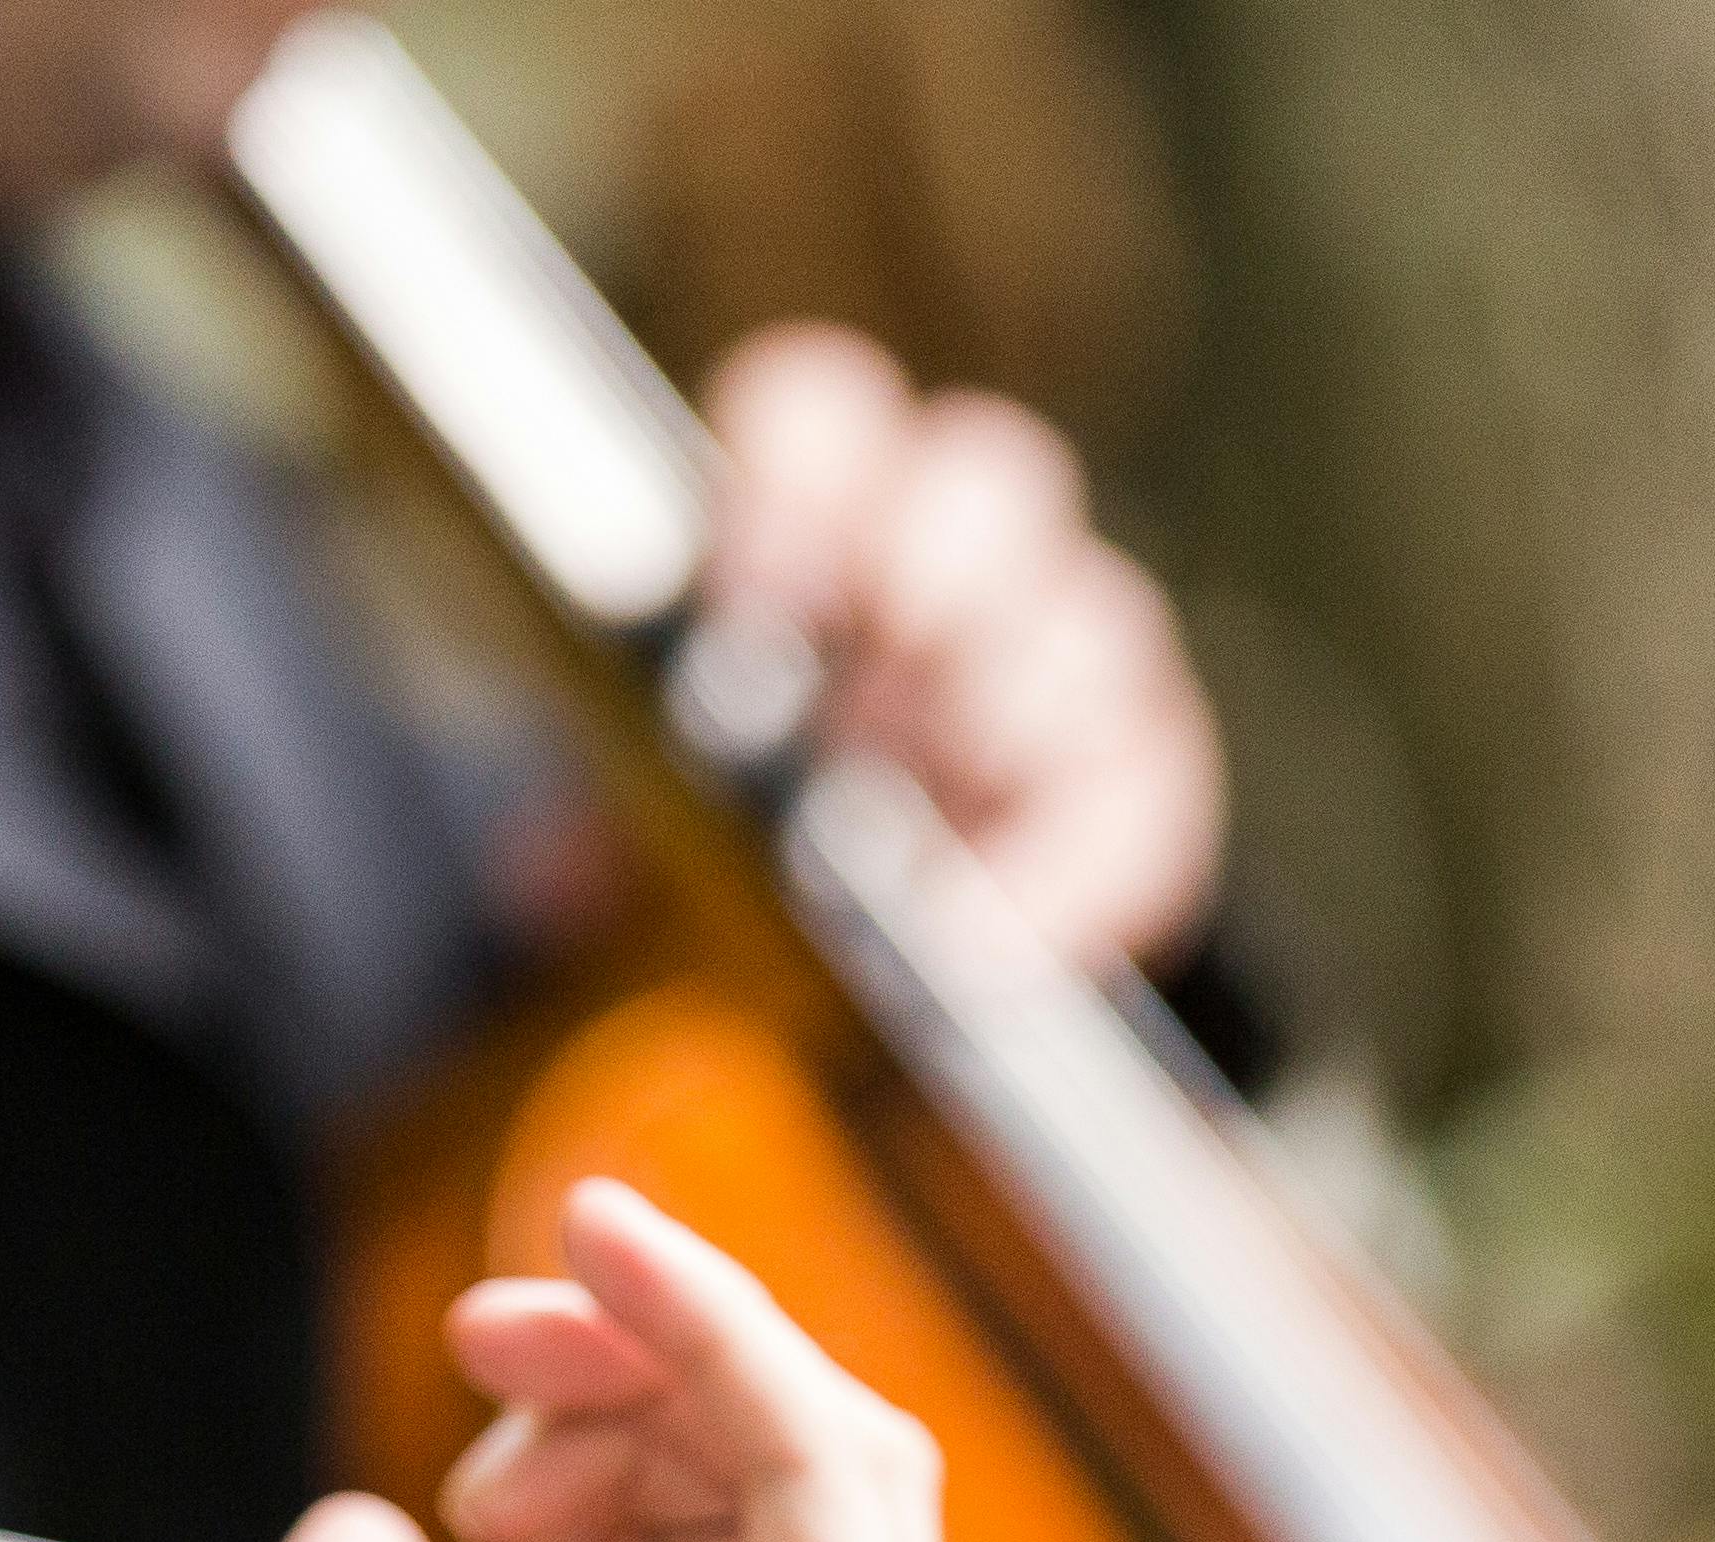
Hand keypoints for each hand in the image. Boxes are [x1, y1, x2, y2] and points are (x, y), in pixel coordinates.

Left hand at [93, 1182, 940, 1541]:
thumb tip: (378, 1529)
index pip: (679, 1541)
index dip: (590, 1422)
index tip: (466, 1375)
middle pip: (748, 1481)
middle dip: (614, 1368)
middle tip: (477, 1344)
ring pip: (809, 1455)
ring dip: (661, 1346)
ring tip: (511, 1353)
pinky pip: (834, 1461)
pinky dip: (726, 1325)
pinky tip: (615, 1243)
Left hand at [701, 324, 1223, 969]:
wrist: (897, 927)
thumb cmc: (766, 808)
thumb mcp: (682, 777)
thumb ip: (643, 770)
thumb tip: (572, 848)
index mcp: (836, 510)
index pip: (827, 417)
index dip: (794, 480)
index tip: (744, 595)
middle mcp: (973, 551)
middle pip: (990, 478)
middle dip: (923, 567)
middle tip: (856, 693)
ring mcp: (1077, 652)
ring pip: (1088, 627)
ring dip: (998, 720)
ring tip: (912, 830)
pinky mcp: (1142, 781)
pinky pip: (1134, 810)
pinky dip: (1061, 885)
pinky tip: (979, 952)